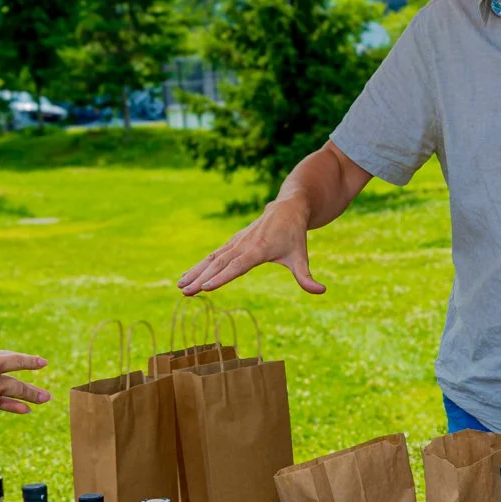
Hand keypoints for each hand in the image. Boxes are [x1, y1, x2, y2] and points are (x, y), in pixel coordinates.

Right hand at [177, 197, 323, 295]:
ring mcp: (236, 242)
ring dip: (195, 273)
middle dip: (201, 278)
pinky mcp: (233, 242)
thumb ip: (306, 276)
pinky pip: (213, 255)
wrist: (287, 208)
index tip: (206, 288)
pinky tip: (187, 276)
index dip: (222, 277)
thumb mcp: (301, 256)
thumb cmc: (295, 234)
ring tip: (179, 287)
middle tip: (185, 292)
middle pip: (218, 264)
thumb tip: (321, 290)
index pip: (237, 266)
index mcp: (258, 249)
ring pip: (212, 259)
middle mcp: (243, 244)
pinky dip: (200, 266)